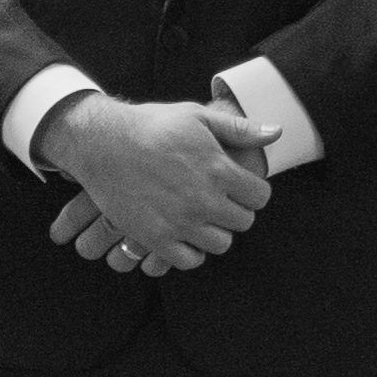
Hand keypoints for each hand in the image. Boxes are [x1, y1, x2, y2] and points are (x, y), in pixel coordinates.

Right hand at [43, 91, 270, 276]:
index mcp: (217, 169)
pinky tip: (182, 233)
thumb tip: (275, 133)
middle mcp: (203, 199)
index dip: (251, 191)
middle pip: (243, 222)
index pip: (260, 197)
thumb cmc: (150, 125)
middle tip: (217, 201)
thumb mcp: (196, 116)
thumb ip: (238, 127)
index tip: (237, 187)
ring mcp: (179, 222)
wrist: (100, 142)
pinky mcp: (154, 237)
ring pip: (220, 244)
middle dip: (234, 211)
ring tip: (200, 217)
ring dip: (214, 232)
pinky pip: (189, 260)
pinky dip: (190, 251)